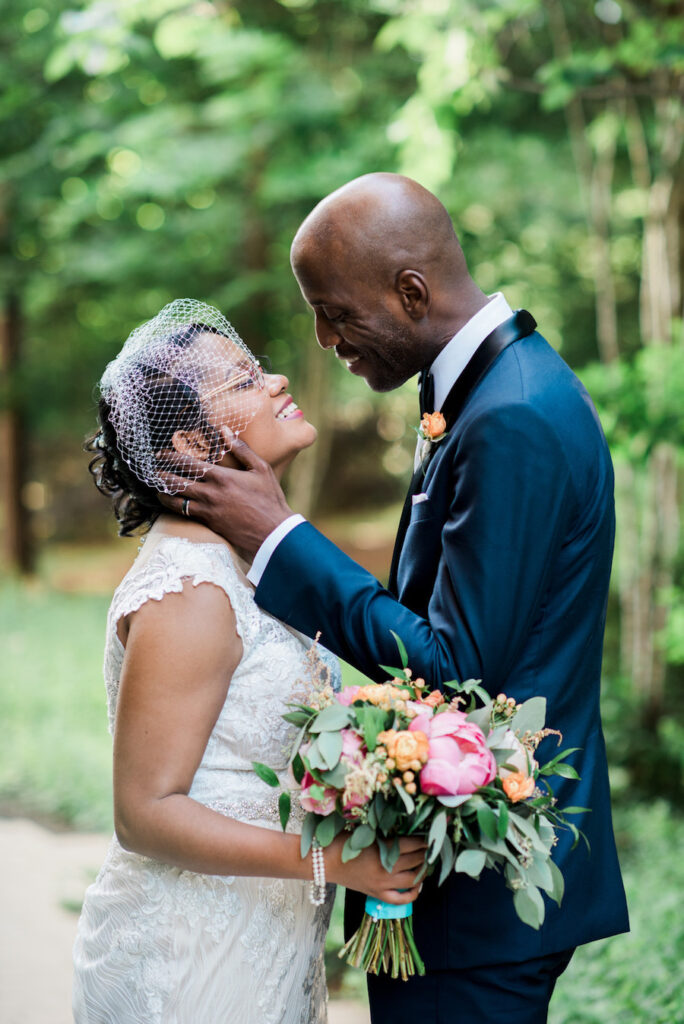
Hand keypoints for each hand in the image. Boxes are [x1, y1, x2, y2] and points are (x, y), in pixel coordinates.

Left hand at [156, 428, 293, 553]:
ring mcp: (208, 511)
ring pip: (176, 502)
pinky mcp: (209, 524)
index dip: (171, 458)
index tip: (161, 454)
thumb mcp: (261, 469)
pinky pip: (185, 514)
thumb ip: (242, 449)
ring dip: (163, 494)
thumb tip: (225, 431)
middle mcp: (210, 494)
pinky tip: (171, 505)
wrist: (273, 532)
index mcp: (222, 478)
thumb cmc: (270, 499)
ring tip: (156, 489)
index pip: (188, 464)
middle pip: (176, 483)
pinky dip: (175, 508)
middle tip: (152, 470)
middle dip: (161, 475)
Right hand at [325, 836, 425, 904]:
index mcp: (381, 851)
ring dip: (423, 871)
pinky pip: (400, 900)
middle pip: (415, 861)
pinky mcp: (377, 894)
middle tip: (431, 846)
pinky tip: (418, 885)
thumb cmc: (342, 841)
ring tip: (426, 862)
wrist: (324, 862)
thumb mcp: (365, 833)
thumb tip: (406, 831)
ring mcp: (382, 885)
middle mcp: (385, 870)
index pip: (411, 844)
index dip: (423, 839)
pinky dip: (413, 893)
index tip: (430, 834)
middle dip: (425, 853)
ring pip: (412, 880)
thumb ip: (385, 834)